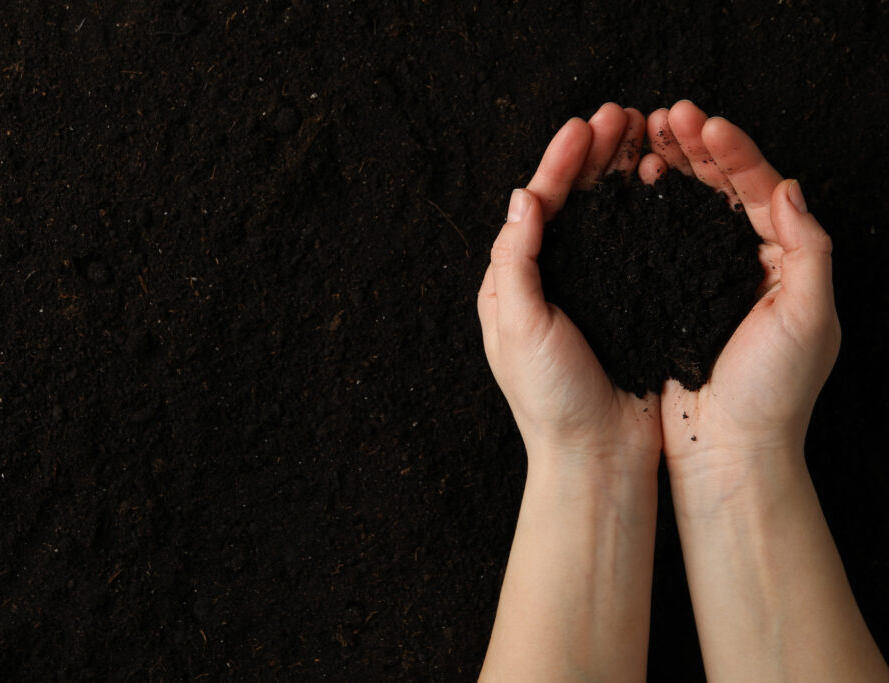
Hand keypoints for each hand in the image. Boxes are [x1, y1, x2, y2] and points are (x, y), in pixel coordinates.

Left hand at [477, 103, 661, 470]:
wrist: (595, 454)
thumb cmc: (549, 399)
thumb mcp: (518, 327)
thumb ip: (516, 262)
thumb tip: (522, 196)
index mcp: (513, 284)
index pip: (535, 207)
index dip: (559, 164)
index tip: (584, 127)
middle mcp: (548, 281)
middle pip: (571, 203)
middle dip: (592, 157)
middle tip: (620, 115)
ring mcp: (589, 291)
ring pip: (603, 218)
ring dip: (619, 174)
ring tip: (642, 135)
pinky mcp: (624, 305)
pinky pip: (633, 247)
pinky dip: (644, 212)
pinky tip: (661, 187)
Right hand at [646, 100, 840, 492]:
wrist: (727, 449)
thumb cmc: (774, 391)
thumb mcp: (809, 317)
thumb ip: (809, 249)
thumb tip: (788, 185)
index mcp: (785, 260)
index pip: (760, 189)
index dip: (732, 152)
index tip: (701, 124)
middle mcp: (744, 261)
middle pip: (721, 189)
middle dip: (695, 148)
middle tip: (665, 116)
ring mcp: (702, 277)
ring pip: (687, 208)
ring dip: (670, 168)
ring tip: (644, 136)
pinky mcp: (668, 296)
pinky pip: (657, 240)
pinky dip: (646, 208)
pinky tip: (630, 186)